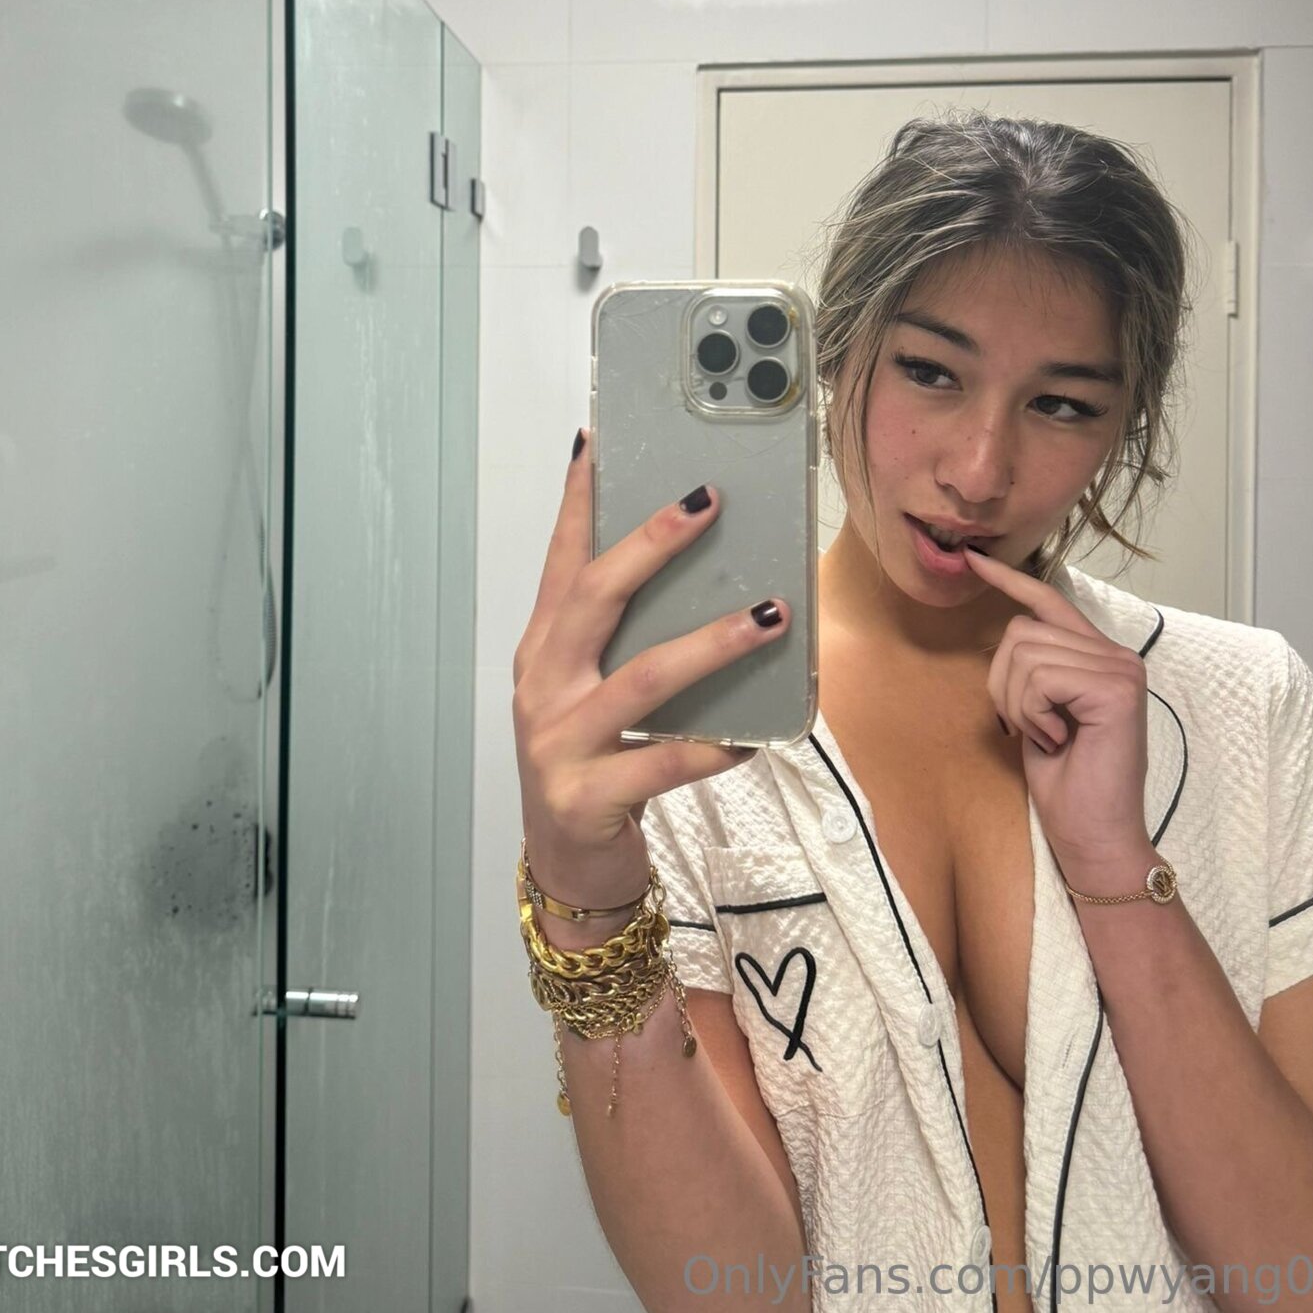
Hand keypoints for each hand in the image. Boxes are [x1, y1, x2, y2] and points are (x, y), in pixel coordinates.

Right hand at [511, 429, 780, 912]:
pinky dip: (711, 747)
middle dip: (652, 544)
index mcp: (544, 650)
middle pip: (595, 598)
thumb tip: (703, 574)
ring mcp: (560, 742)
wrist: (567, 870)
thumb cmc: (591, 764)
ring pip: (641, 679)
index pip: (561, 561)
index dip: (577, 501)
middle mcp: (544, 686)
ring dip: (709, 644)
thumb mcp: (592, 693)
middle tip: (708, 501)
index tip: (597, 442)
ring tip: (768, 616)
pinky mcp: (588, 795)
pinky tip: (753, 737)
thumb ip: (626, 640)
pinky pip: (662, 764)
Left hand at [962, 545, 1153, 877]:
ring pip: (1025, 652)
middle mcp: (1117, 654)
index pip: (1048, 601)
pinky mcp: (1116, 687)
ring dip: (1018, 703)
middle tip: (1032, 729)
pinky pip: (1040, 678)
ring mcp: (1120, 668)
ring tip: (1047, 736)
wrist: (1093, 835)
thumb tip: (1009, 631)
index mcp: (1099, 657)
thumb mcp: (1038, 712)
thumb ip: (1034, 668)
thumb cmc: (1065, 782)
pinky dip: (1033, 714)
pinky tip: (1059, 740)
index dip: (1009, 580)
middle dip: (1004, 684)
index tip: (974, 561)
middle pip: (1019, 631)